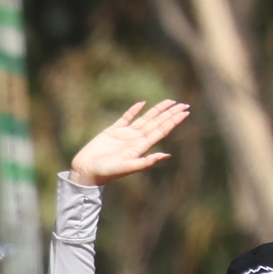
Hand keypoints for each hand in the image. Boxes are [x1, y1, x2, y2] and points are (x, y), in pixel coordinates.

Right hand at [69, 98, 190, 185]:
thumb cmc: (106, 172)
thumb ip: (146, 162)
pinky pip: (126, 118)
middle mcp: (136, 139)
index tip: (185, 112)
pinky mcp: (112, 131)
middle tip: (184, 104)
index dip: (173, 121)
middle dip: (171, 113)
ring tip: (170, 101)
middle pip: (157, 122)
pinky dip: (134, 110)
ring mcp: (125, 134)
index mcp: (141, 147)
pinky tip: (142, 104)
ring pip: (146, 118)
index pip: (161, 130)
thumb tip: (167, 155)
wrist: (87, 171)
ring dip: (158, 110)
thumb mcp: (127, 167)